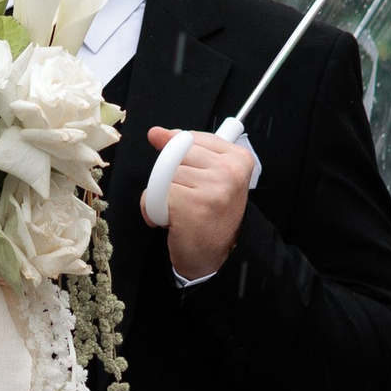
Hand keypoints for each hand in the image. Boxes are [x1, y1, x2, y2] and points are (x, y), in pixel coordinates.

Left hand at [147, 126, 254, 281]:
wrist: (217, 258)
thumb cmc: (211, 217)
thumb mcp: (209, 176)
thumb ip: (186, 151)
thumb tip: (156, 133)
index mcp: (238, 158)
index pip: (192, 137)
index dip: (177, 153)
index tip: (183, 171)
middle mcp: (230, 171)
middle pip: (176, 153)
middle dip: (170, 176)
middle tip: (184, 195)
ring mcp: (213, 188)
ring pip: (164, 173)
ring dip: (160, 194)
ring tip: (178, 210)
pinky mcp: (193, 204)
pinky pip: (155, 194)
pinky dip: (152, 209)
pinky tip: (169, 221)